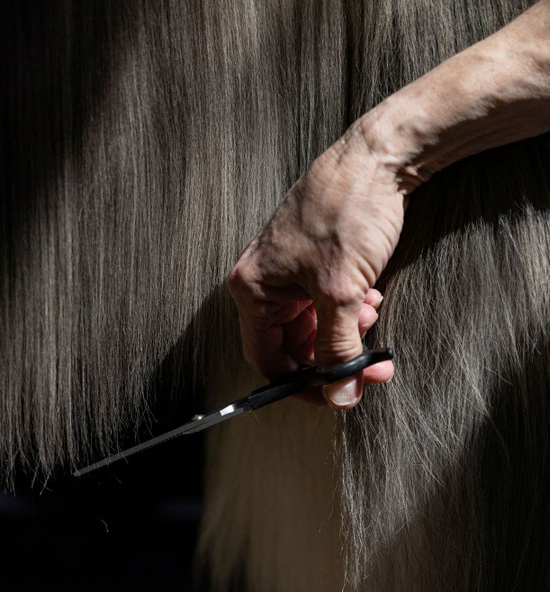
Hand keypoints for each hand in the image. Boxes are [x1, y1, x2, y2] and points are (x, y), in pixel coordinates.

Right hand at [228, 127, 402, 408]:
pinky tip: (369, 295)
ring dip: (345, 331)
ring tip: (370, 313)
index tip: (338, 395)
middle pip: (293, 344)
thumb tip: (339, 395)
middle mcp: (262, 282)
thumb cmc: (346, 213)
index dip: (303, 385)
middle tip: (371, 364)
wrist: (376, 159)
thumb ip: (338, 349)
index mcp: (252, 289)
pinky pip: (324, 302)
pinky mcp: (310, 262)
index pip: (268, 360)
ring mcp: (286, 272)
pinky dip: (348, 309)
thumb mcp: (342, 293)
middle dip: (334, 355)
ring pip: (313, 324)